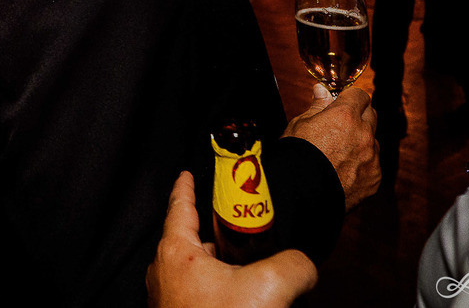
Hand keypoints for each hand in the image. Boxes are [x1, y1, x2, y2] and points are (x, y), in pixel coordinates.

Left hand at [146, 172, 317, 307]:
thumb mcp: (271, 285)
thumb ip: (295, 263)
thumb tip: (303, 265)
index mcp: (176, 252)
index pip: (179, 206)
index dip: (186, 186)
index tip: (187, 174)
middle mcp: (165, 272)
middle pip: (193, 241)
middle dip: (218, 235)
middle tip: (243, 231)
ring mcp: (170, 300)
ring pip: (199, 272)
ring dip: (223, 269)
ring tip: (253, 272)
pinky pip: (202, 295)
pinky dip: (222, 292)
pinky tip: (246, 301)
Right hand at [282, 84, 379, 209]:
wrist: (300, 194)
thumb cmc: (296, 155)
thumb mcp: (299, 124)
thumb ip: (317, 106)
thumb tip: (322, 91)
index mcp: (345, 116)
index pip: (359, 95)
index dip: (348, 97)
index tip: (340, 102)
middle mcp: (364, 134)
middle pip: (371, 115)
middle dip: (358, 116)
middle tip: (339, 125)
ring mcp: (372, 158)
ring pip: (372, 141)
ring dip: (360, 142)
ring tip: (337, 153)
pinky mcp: (375, 179)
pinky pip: (372, 165)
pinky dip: (361, 165)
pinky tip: (342, 171)